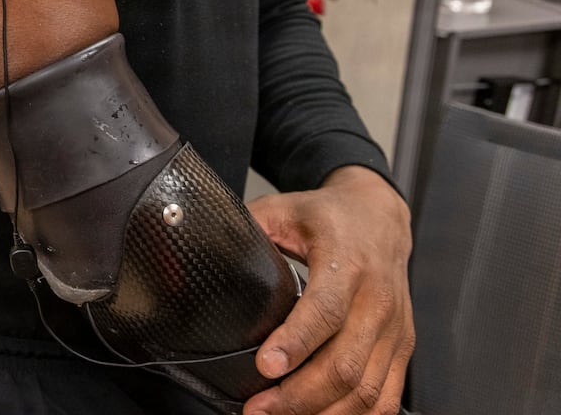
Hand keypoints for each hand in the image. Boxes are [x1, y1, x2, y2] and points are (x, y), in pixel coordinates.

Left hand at [243, 166, 414, 414]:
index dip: (295, 342)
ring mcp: (394, 329)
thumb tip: (202, 249)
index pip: (325, 310)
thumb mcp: (282, 209)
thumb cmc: (329, 216)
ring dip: (321, 412)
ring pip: (367, 389)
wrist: (379, 215)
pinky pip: (385, 397)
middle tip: (257, 408)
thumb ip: (246, 230)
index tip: (265, 366)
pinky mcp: (401, 348)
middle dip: (298, 395)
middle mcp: (376, 299)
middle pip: (345, 363)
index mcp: (347, 261)